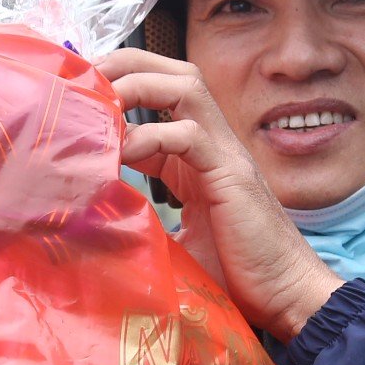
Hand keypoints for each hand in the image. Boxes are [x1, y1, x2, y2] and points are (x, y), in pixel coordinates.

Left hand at [94, 49, 342, 340]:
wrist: (288, 298)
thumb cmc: (238, 278)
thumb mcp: (177, 245)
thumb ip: (143, 228)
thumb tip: (93, 237)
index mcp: (197, 157)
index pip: (158, 99)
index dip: (117, 91)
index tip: (76, 100)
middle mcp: (213, 144)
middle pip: (173, 75)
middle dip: (125, 66)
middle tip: (82, 82)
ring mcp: (226, 154)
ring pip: (186, 86)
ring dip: (137, 85)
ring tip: (100, 103)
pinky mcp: (232, 175)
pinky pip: (191, 134)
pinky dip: (152, 135)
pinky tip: (123, 153)